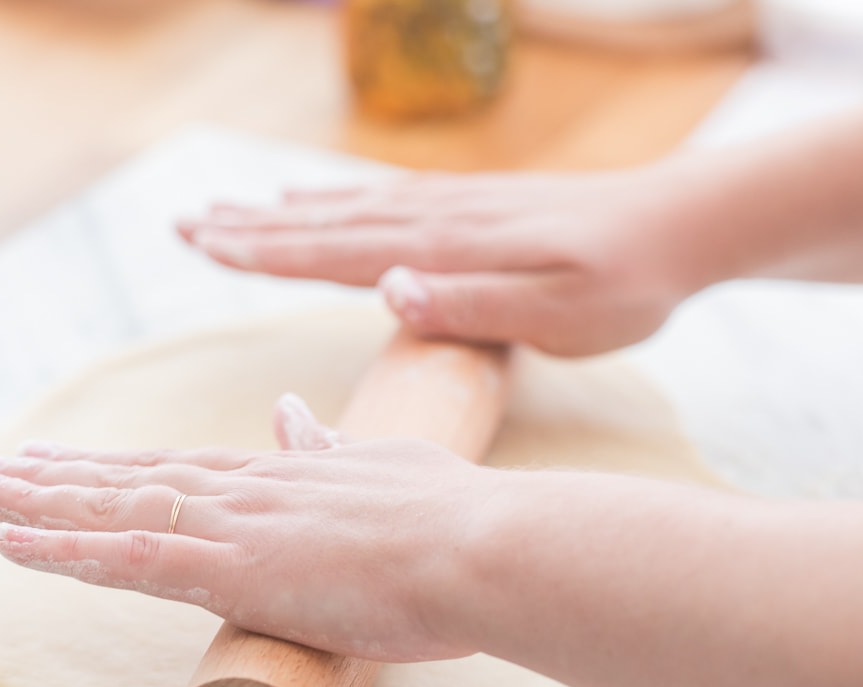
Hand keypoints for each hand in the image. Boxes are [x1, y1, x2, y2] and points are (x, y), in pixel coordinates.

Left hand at [0, 395, 491, 661]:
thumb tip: (295, 415)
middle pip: (131, 479)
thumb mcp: (382, 467)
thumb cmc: (450, 518)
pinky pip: (132, 558)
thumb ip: (330, 447)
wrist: (482, 544)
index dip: (114, 469)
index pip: (177, 468)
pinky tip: (14, 545)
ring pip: (116, 510)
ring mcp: (237, 526)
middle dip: (55, 478)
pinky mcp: (238, 568)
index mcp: (281, 475)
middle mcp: (245, 490)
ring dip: (39, 503)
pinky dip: (68, 551)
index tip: (63, 462)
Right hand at [179, 168, 708, 355]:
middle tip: (182, 226)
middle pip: (324, 223)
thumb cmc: (624, 283)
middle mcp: (438, 220)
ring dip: (281, 212)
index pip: (336, 251)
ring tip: (226, 210)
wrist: (680, 225)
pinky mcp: (473, 206)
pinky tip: (315, 197)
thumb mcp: (557, 313)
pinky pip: (385, 199)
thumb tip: (386, 292)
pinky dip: (337, 199)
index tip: (202, 245)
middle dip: (250, 228)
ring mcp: (453, 208)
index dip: (265, 252)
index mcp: (447, 250)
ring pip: (347, 208)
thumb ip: (471, 304)